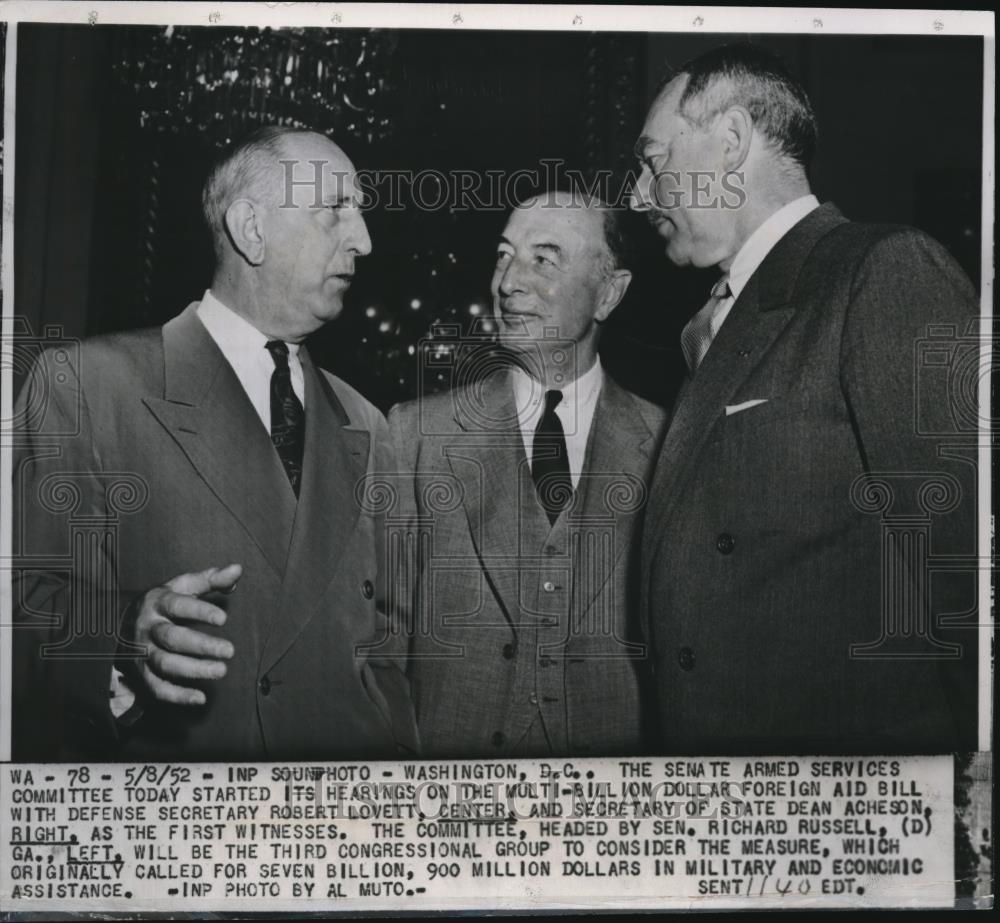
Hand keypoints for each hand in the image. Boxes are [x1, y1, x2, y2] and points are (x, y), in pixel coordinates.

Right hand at [129, 564, 241, 705]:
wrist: (122, 624)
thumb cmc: (164, 602)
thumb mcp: (184, 586)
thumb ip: (212, 579)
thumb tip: (238, 569)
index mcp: (159, 603)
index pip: (178, 606)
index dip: (200, 612)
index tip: (224, 618)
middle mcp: (148, 627)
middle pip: (173, 638)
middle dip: (202, 646)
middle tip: (230, 651)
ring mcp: (143, 652)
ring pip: (165, 664)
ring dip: (193, 670)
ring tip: (221, 670)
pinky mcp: (141, 673)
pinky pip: (157, 688)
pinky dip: (177, 696)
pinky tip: (200, 698)